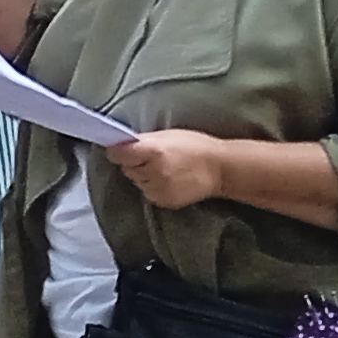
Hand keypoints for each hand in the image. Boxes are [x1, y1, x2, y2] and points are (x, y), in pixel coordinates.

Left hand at [108, 129, 232, 208]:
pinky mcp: (163, 201)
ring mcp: (158, 189)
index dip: (118, 151)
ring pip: (136, 181)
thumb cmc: (195, 146)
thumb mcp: (167, 135)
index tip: (121, 150)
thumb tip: (122, 145)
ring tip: (162, 169)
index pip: (118, 155)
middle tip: (151, 158)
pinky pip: (148, 193)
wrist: (220, 169)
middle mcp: (152, 172)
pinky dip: (152, 187)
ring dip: (143, 175)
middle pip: (127, 168)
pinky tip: (168, 180)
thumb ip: (144, 141)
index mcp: (152, 152)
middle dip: (134, 163)